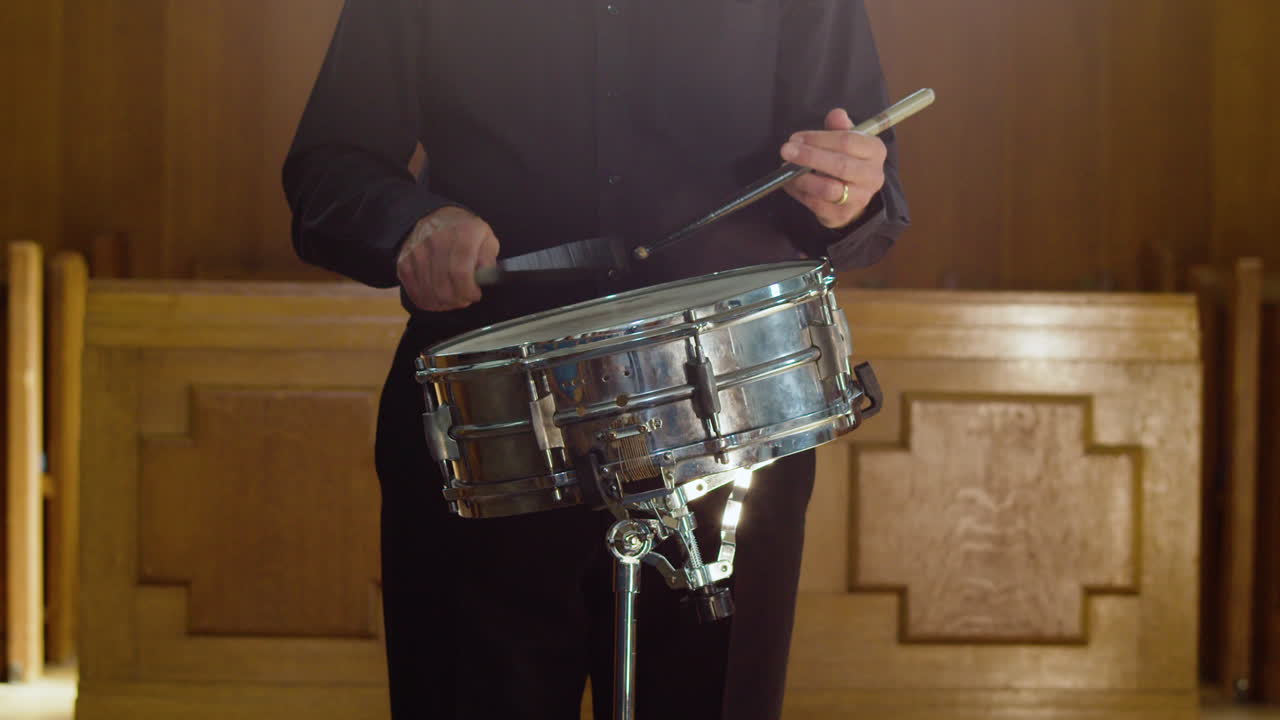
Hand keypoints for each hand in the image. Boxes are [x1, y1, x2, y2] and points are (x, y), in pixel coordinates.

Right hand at [396, 206, 498, 310]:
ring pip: (430, 294)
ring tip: (453, 297)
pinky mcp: (403, 263)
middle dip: (458, 300)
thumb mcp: (486, 238)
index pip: (460, 272)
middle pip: (444, 287)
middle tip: (465, 297)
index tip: (475, 294)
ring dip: (445, 303)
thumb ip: (488, 260)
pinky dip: (429, 302)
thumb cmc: (465, 233)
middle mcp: (435, 240)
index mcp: (461, 233)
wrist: (435, 218)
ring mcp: (416, 252)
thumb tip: (486, 279)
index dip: (468, 291)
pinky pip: (416, 294)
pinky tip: (439, 297)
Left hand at [780, 108, 886, 228]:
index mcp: (875, 151)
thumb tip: (836, 114)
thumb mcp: (847, 139)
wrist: (853, 197)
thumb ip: (839, 127)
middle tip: (786, 150)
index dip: (819, 139)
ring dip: (802, 178)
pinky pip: (816, 204)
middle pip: (840, 165)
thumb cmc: (847, 160)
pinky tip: (790, 183)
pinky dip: (799, 192)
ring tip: (787, 170)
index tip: (796, 138)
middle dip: (809, 156)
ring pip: (828, 188)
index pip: (848, 141)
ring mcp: (859, 198)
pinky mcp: (842, 215)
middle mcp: (872, 175)